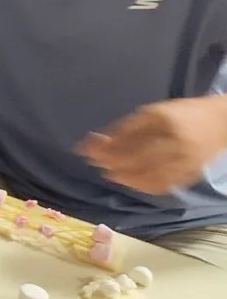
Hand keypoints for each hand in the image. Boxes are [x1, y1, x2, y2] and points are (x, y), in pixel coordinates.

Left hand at [79, 98, 226, 194]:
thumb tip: (97, 142)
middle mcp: (174, 139)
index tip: (85, 150)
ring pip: (149, 174)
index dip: (104, 145)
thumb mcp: (154, 112)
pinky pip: (164, 184)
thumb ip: (128, 128)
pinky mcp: (191, 172)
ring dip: (125, 177)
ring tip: (111, 174)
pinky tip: (132, 182)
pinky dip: (144, 186)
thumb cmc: (183, 113)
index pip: (127, 136)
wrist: (223, 122)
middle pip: (136, 157)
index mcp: (163, 119)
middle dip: (112, 163)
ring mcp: (185, 158)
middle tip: (96, 164)